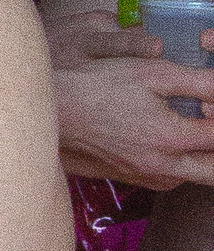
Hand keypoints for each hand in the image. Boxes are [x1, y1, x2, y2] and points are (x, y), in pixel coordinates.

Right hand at [48, 14, 213, 189]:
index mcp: (172, 138)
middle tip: (206, 122)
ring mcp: (146, 177)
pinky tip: (176, 142)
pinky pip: (173, 179)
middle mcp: (163, 166)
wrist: (52, 110)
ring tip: (198, 131)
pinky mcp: (132, 179)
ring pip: (196, 177)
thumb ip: (201, 82)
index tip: (212, 105)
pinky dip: (185, 163)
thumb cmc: (98, 85)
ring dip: (205, 157)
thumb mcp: (154, 72)